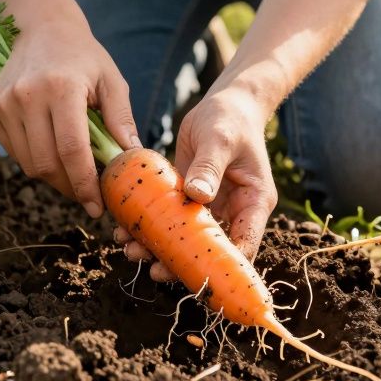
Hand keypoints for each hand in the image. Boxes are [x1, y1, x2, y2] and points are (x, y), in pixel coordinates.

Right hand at [0, 11, 138, 217]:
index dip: (85, 183)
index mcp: (60, 87)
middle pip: (46, 163)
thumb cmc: (82, 55)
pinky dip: (35, 161)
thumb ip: (121, 118)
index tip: (97, 206)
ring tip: (74, 173)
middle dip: (70, 187)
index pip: (71, 149)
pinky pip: (15, 153)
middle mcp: (26, 96)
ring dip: (53, 178)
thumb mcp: (111, 79)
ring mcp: (3, 104)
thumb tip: (132, 157)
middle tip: (89, 195)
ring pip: (28, 164)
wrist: (40, 27)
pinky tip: (53, 151)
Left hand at [115, 85, 278, 281]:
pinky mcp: (190, 197)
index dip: (223, 265)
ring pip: (187, 237)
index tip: (196, 276)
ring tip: (130, 250)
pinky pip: (170, 218)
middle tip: (152, 270)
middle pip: (211, 248)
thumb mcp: (220, 139)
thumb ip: (209, 167)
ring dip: (159, 247)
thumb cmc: (230, 118)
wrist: (225, 103)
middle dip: (181, 261)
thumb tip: (198, 196)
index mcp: (254, 202)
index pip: (244, 244)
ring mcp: (212, 206)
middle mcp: (235, 211)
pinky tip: (126, 229)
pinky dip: (151, 225)